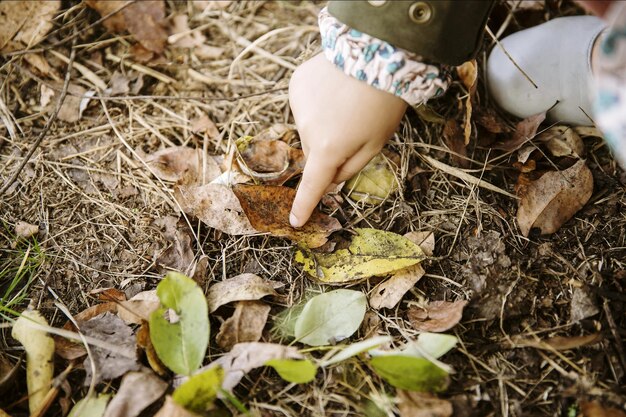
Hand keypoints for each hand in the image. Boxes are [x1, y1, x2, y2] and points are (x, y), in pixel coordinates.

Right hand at [288, 53, 407, 226]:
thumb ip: (350, 168)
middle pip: (314, 152)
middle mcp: (307, 130)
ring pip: (308, 127)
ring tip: (346, 104)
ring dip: (323, 123)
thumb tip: (331, 180)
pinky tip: (334, 90)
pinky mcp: (296, 86)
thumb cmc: (383, 105)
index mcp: (329, 150)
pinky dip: (316, 103)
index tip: (294, 221)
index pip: (313, 185)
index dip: (304, 205)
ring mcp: (298, 106)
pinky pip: (304, 105)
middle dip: (329, 149)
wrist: (376, 54)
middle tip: (352, 130)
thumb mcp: (375, 144)